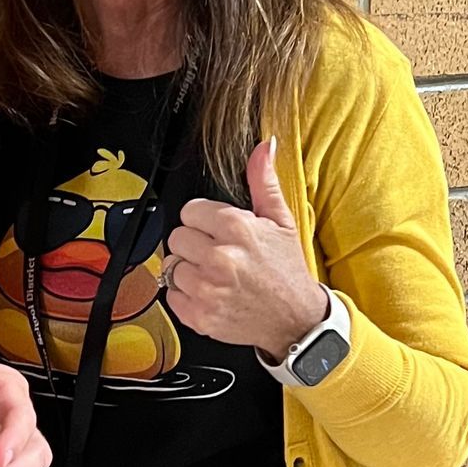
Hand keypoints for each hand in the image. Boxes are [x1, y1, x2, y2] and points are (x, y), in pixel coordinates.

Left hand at [163, 139, 329, 361]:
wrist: (296, 320)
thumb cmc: (286, 270)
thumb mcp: (281, 221)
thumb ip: (264, 181)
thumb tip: (264, 146)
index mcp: (237, 228)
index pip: (190, 210)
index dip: (204, 220)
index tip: (217, 231)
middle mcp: (219, 257)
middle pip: (177, 237)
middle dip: (194, 243)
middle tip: (217, 254)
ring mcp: (208, 289)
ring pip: (172, 266)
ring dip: (189, 270)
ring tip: (215, 275)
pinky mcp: (200, 316)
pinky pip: (172, 295)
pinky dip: (187, 296)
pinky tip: (210, 293)